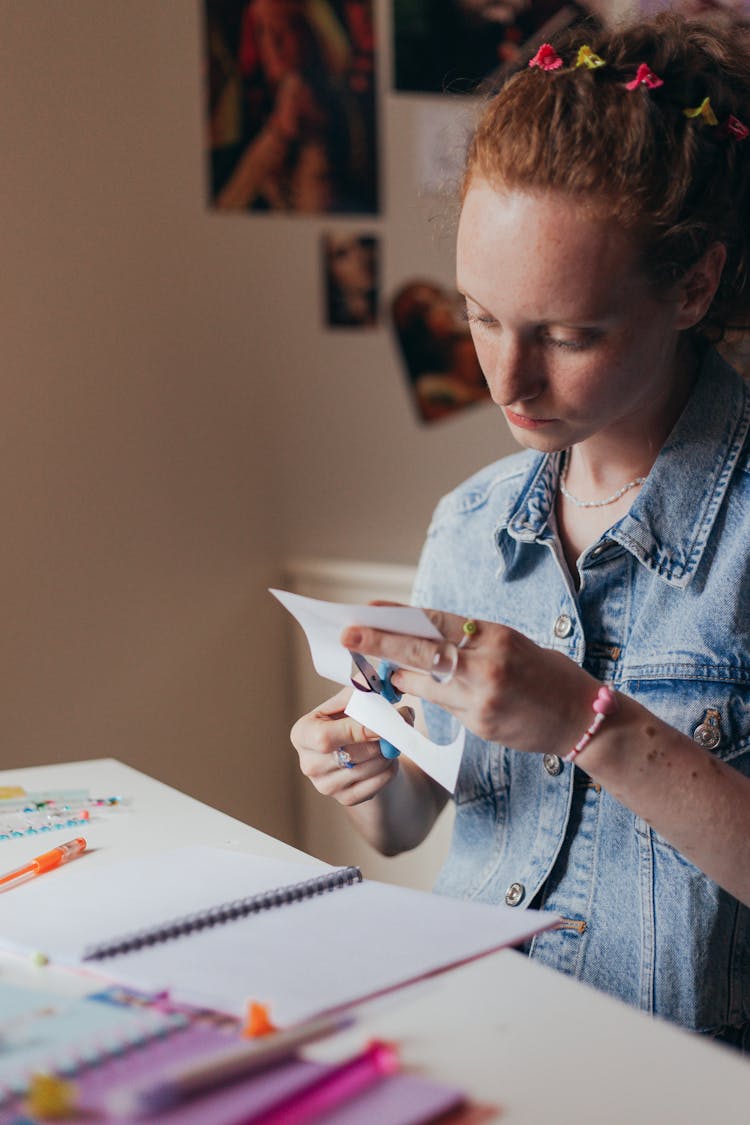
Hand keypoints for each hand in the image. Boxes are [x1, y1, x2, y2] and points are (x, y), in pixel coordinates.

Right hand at [291, 687, 411, 806]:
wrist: (354, 748)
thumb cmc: (350, 718)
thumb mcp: (349, 699)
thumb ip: (364, 692)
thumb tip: (385, 688)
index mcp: (302, 734)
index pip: (325, 738)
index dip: (358, 730)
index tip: (383, 721)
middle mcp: (308, 763)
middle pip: (349, 756)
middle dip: (379, 741)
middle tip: (399, 727)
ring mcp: (325, 785)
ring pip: (366, 770)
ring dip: (387, 753)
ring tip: (392, 740)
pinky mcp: (345, 798)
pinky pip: (375, 785)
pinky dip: (388, 770)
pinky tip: (388, 757)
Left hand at [340, 610, 599, 756]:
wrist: (581, 717)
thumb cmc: (544, 673)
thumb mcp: (509, 643)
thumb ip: (468, 640)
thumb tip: (419, 635)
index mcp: (493, 635)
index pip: (434, 621)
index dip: (396, 616)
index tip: (365, 611)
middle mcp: (485, 665)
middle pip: (420, 652)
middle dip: (378, 645)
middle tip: (346, 638)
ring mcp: (481, 698)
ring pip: (423, 686)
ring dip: (399, 678)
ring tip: (384, 672)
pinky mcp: (480, 724)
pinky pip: (442, 709)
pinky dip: (429, 699)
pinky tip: (423, 694)